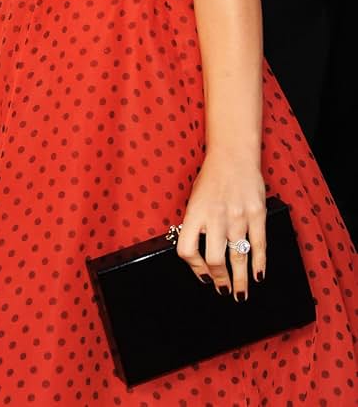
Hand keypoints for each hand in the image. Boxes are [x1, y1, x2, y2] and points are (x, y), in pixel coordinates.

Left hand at [176, 152, 265, 299]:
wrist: (233, 155)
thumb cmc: (211, 178)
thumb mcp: (194, 198)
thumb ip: (196, 224)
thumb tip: (199, 256)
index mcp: (195, 212)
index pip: (188, 249)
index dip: (194, 267)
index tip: (201, 275)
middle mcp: (216, 215)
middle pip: (215, 259)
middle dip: (220, 280)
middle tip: (223, 290)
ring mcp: (238, 215)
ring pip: (239, 256)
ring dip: (240, 279)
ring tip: (240, 293)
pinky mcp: (257, 213)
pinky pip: (259, 245)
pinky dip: (259, 264)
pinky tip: (258, 276)